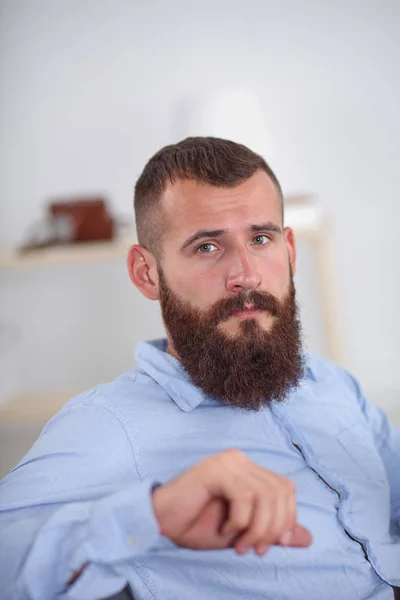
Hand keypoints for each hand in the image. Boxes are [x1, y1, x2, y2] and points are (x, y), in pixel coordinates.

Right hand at [152, 448, 311, 554]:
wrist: (162, 523)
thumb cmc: (199, 526)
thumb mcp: (244, 533)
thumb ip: (273, 532)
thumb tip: (308, 539)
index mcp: (249, 470)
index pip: (286, 488)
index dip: (287, 519)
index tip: (272, 545)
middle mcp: (240, 459)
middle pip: (280, 491)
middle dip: (273, 528)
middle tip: (254, 550)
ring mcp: (227, 461)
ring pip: (265, 495)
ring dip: (256, 528)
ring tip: (239, 545)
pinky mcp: (215, 469)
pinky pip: (244, 496)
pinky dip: (239, 521)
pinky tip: (226, 530)